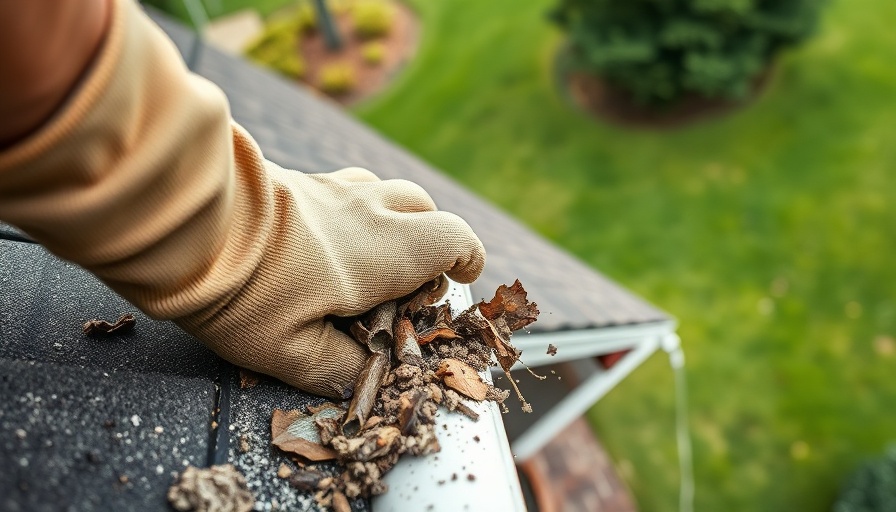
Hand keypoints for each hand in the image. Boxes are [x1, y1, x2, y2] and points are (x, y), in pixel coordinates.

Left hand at [175, 164, 484, 397]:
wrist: (184, 222)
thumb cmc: (242, 291)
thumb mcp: (291, 353)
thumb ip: (338, 368)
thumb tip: (363, 374)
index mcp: (382, 251)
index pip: (454, 240)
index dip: (467, 261)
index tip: (457, 285)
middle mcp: (367, 209)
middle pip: (427, 209)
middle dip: (433, 243)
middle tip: (407, 283)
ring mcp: (333, 188)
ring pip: (387, 192)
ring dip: (395, 222)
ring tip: (368, 261)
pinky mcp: (301, 179)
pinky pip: (349, 187)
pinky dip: (357, 211)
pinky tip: (324, 241)